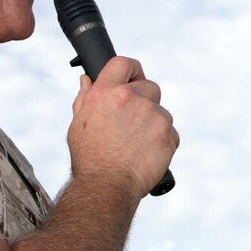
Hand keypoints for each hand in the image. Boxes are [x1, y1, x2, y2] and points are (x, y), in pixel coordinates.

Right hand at [68, 56, 177, 196]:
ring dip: (154, 125)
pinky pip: (171, 133)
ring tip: (136, 146)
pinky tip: (147, 155)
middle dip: (145, 102)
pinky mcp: (168, 133)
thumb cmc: (89, 158)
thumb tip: (87, 80)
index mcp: (106, 92)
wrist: (107, 186)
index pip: (124, 63)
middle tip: (133, 124)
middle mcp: (131, 98)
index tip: (134, 79)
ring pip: (161, 113)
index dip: (132, 71)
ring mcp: (153, 115)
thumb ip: (85, 98)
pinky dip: (163, 143)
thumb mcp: (78, 124)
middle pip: (150, 87)